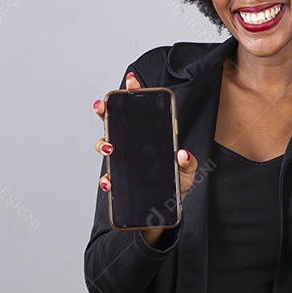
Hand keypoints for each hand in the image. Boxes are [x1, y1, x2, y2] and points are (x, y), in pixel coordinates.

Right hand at [93, 71, 197, 243]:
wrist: (167, 211)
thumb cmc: (177, 184)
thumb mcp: (188, 171)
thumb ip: (189, 163)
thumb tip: (182, 155)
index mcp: (149, 136)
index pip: (138, 110)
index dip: (132, 93)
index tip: (131, 81)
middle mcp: (132, 145)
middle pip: (113, 122)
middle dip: (105, 111)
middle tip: (102, 107)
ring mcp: (123, 163)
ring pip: (105, 147)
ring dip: (102, 144)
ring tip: (110, 149)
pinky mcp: (119, 183)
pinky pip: (108, 179)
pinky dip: (106, 180)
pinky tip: (109, 182)